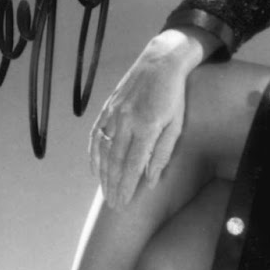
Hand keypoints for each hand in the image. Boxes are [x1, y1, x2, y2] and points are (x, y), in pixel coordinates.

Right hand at [88, 29, 204, 207]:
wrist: (160, 63)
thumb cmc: (174, 97)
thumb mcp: (176, 125)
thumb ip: (163, 153)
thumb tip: (151, 181)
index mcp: (147, 127)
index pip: (132, 166)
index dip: (126, 187)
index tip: (123, 204)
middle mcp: (127, 121)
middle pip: (115, 162)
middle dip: (112, 186)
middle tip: (112, 205)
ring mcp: (114, 114)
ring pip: (103, 151)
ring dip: (102, 174)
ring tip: (104, 192)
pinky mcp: (108, 108)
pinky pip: (96, 135)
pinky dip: (93, 154)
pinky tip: (94, 168)